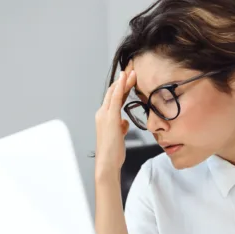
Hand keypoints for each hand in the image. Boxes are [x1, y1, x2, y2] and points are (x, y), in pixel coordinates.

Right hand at [95, 63, 136, 178]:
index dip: (122, 87)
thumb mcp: (119, 137)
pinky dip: (119, 88)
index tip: (130, 79)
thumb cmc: (113, 153)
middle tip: (132, 71)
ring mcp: (104, 115)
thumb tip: (125, 122)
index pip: (114, 98)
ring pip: (114, 93)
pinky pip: (115, 99)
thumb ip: (121, 127)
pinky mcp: (109, 118)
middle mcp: (102, 114)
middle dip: (123, 81)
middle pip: (113, 93)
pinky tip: (124, 80)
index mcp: (105, 118)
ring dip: (123, 82)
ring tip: (132, 73)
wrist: (107, 163)